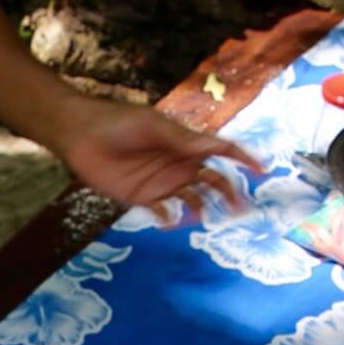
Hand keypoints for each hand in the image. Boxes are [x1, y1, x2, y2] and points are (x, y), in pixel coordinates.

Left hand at [50, 96, 259, 222]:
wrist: (80, 135)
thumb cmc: (118, 122)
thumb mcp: (152, 125)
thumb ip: (181, 139)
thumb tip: (213, 149)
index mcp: (186, 143)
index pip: (222, 150)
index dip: (244, 158)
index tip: (263, 170)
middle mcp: (180, 163)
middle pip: (215, 180)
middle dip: (231, 193)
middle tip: (242, 210)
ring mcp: (163, 182)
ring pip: (195, 199)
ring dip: (205, 210)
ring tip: (208, 221)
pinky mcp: (144, 197)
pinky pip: (165, 213)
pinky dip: (171, 220)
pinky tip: (168, 222)